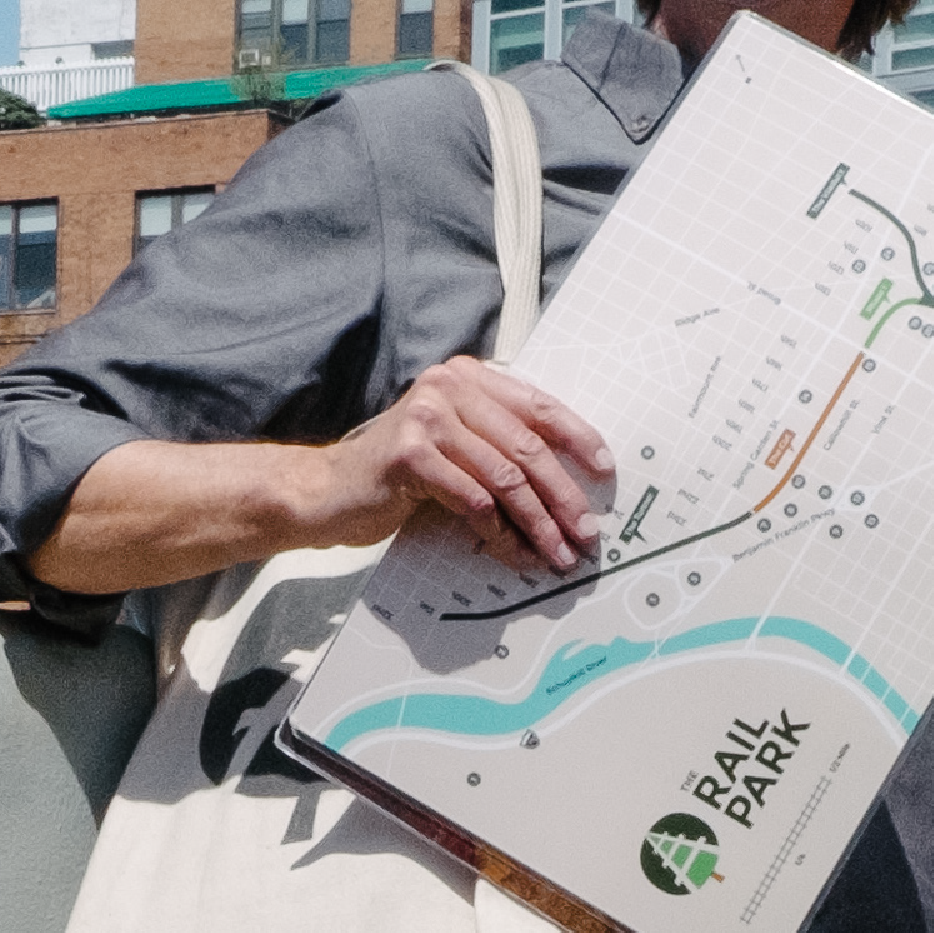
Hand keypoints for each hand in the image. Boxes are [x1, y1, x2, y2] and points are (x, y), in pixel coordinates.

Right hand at [310, 356, 614, 574]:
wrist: (328, 491)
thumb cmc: (396, 475)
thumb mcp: (453, 448)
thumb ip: (496, 447)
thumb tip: (563, 486)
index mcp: (467, 378)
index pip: (538, 405)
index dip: (578, 438)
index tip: (604, 470)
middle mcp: (449, 387)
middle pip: (527, 447)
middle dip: (563, 496)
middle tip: (585, 532)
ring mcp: (428, 417)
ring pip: (506, 478)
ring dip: (539, 523)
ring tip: (557, 553)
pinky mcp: (411, 454)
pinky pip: (474, 501)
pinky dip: (500, 534)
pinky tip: (514, 554)